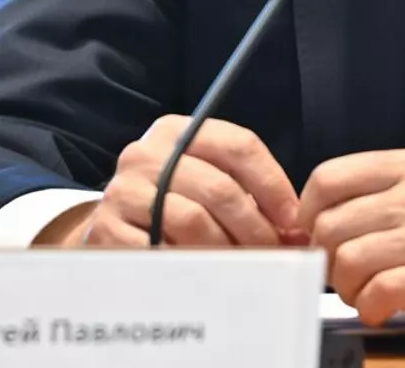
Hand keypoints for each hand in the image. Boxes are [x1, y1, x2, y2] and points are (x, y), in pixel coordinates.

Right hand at [70, 116, 303, 247]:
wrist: (111, 225)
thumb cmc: (171, 203)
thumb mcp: (205, 182)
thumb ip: (248, 195)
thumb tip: (297, 232)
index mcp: (177, 132)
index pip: (239, 145)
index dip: (274, 184)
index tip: (293, 219)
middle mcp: (146, 153)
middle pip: (220, 186)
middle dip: (256, 225)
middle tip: (273, 252)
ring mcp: (123, 190)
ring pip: (193, 219)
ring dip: (227, 248)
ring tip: (243, 265)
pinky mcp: (107, 228)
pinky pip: (163, 250)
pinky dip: (191, 265)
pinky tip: (204, 273)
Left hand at [299, 149, 404, 343]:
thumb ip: (375, 200)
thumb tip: (310, 225)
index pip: (327, 178)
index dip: (310, 216)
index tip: (320, 240)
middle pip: (330, 226)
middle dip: (329, 262)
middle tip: (350, 277)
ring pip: (349, 260)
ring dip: (349, 289)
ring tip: (369, 294)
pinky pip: (381, 291)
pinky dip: (372, 308)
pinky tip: (385, 310)